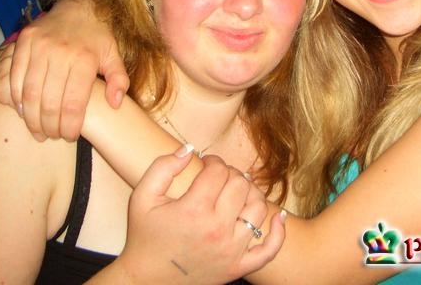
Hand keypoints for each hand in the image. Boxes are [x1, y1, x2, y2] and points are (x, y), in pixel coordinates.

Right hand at [9, 0, 129, 140]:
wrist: (81, 6)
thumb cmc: (99, 37)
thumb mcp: (115, 56)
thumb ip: (118, 80)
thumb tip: (115, 103)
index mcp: (85, 60)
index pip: (74, 103)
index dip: (70, 125)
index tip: (70, 137)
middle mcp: (61, 53)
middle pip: (50, 102)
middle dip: (50, 126)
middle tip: (52, 137)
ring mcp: (40, 46)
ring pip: (30, 92)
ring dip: (31, 117)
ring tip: (37, 131)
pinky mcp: (25, 41)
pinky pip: (15, 76)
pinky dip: (16, 97)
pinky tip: (22, 110)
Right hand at [103, 149, 284, 283]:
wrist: (146, 280)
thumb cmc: (143, 236)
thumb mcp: (142, 197)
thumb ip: (163, 167)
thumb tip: (189, 149)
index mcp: (194, 210)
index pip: (218, 171)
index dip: (213, 161)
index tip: (206, 164)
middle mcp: (217, 230)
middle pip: (240, 185)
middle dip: (230, 174)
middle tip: (218, 178)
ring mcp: (231, 251)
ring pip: (258, 208)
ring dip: (251, 194)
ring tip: (237, 192)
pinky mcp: (238, 268)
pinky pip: (269, 249)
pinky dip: (278, 232)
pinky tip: (278, 217)